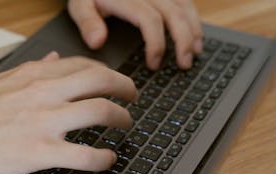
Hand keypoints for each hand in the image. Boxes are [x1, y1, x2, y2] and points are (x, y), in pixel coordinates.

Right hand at [0, 52, 136, 173]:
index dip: (107, 72)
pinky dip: (104, 158)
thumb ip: (32, 69)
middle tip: (133, 97)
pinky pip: (84, 154)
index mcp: (34, 75)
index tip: (114, 81)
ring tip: (126, 125)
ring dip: (122, 118)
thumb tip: (54, 59)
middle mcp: (44, 93)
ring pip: (100, 111)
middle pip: (101, 81)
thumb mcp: (1, 79)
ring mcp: (44, 121)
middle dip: (126, 87)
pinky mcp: (39, 151)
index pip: (83, 65)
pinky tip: (108, 159)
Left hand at [68, 0, 202, 69]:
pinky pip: (185, 0)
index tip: (154, 65)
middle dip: (183, 40)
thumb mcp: (80, 4)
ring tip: (196, 52)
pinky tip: (195, 32)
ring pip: (184, 5)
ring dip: (193, 29)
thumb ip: (87, 22)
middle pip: (174, 13)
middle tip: (184, 64)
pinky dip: (193, 17)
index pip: (149, 20)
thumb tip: (97, 42)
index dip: (155, 44)